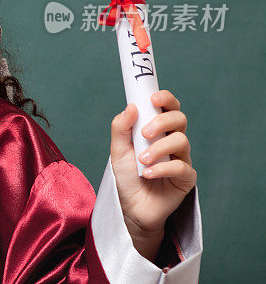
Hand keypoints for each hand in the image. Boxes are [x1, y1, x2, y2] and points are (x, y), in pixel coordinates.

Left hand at [110, 90, 196, 261]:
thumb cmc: (126, 175)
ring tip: (141, 161)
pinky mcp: (186, 178)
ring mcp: (181, 159)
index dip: (165, 98)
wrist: (130, 206)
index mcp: (158, 129)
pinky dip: (161, 168)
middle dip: (162, 121)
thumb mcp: (118, 149)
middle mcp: (172, 141)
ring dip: (159, 148)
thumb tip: (132, 106)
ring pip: (182, 141)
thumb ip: (121, 127)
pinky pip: (181, 167)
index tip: (153, 98)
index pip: (168, 107)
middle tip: (144, 133)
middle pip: (180, 119)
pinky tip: (146, 174)